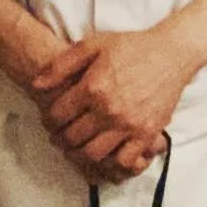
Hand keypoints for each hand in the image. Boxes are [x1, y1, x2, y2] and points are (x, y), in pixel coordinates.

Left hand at [32, 30, 194, 184]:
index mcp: (93, 87)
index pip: (58, 115)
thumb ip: (61, 65)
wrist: (170, 54)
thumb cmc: (130, 46)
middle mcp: (109, 110)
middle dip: (60, 140)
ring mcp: (129, 125)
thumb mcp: (93, 45)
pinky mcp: (147, 134)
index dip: (48, 120)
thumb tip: (36, 84)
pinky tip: (106, 152)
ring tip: (77, 147)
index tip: (48, 120)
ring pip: (94, 154)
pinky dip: (112, 162)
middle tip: (58, 137)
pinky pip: (124, 161)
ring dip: (80, 155)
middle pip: (73, 138)